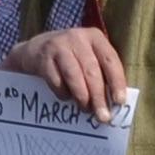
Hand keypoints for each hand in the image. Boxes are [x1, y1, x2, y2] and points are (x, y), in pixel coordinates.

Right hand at [3, 26, 128, 119]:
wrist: (35, 50)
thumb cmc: (70, 57)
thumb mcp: (87, 56)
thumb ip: (101, 72)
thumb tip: (112, 102)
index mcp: (94, 37)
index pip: (110, 60)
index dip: (116, 82)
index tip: (119, 102)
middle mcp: (77, 38)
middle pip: (92, 70)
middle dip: (98, 96)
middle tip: (103, 116)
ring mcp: (58, 46)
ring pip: (74, 75)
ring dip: (81, 96)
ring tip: (85, 109)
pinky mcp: (43, 58)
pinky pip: (56, 80)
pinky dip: (62, 92)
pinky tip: (66, 98)